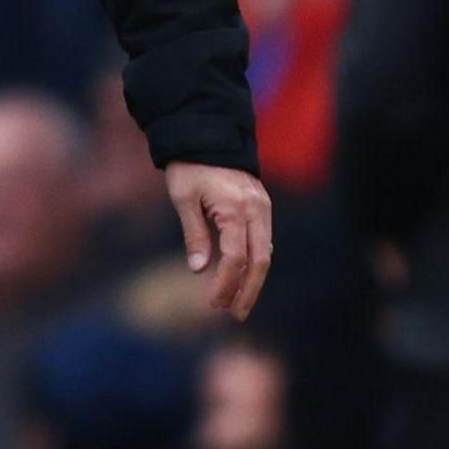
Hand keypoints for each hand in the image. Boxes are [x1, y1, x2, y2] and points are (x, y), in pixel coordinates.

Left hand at [165, 160, 272, 319]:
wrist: (208, 133)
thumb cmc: (190, 165)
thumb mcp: (183, 196)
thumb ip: (194, 233)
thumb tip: (199, 270)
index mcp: (236, 209)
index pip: (235, 258)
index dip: (226, 284)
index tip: (213, 303)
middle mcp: (257, 210)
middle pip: (260, 261)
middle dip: (248, 291)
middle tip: (236, 315)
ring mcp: (264, 208)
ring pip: (266, 253)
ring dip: (254, 280)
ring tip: (239, 304)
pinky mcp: (263, 207)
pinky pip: (264, 241)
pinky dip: (255, 262)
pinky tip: (243, 279)